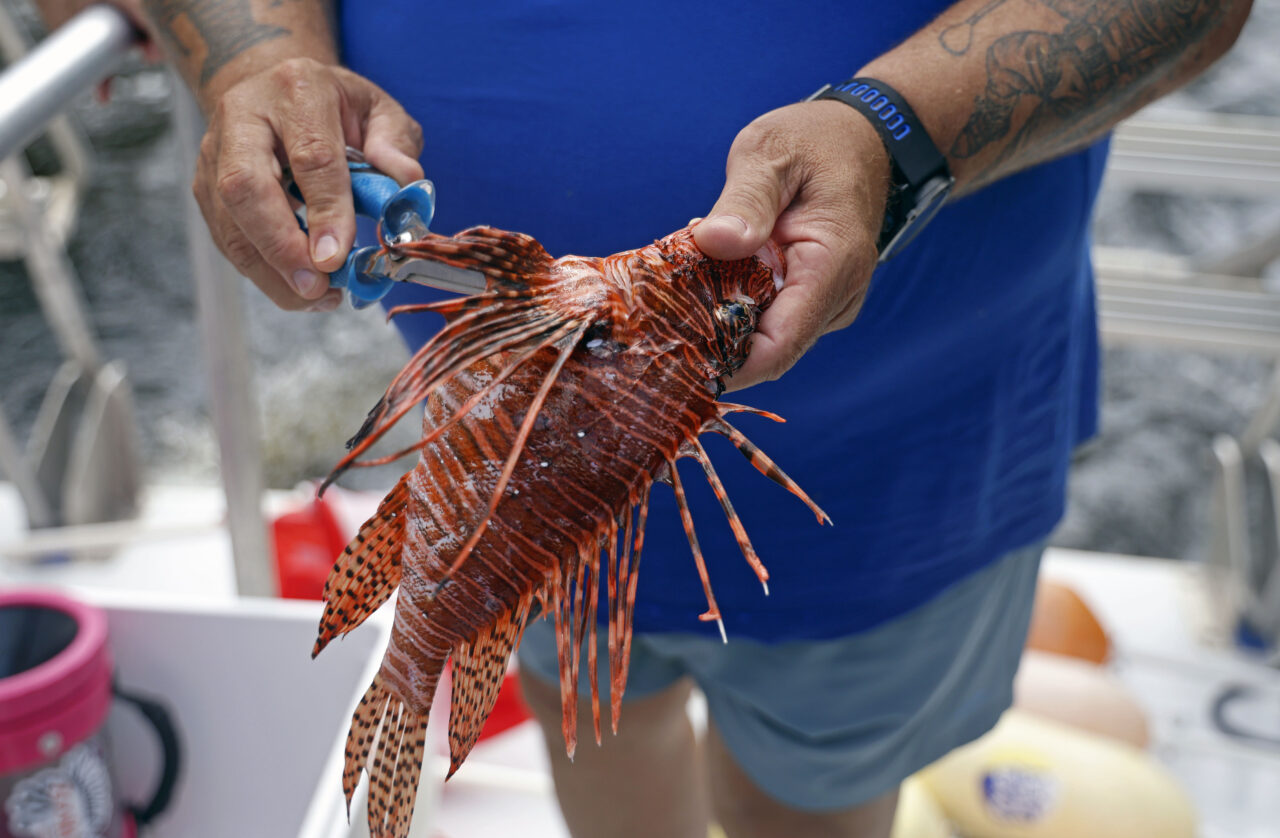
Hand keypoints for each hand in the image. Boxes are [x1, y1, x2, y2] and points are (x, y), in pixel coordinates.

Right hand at [193, 58, 423, 310]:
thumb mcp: (380, 111)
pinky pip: (227, 238)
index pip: (310, 158)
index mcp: (297, 91)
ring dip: (271, 271)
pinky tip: (299, 289)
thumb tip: (405, 189)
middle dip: (281, 246)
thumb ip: (396, 146)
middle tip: (315, 285)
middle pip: (246, 187)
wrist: (276, 89)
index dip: (325, 212)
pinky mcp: (205, 187)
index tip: (337, 257)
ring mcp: (215, 154)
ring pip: (229, 221)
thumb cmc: (336, 106)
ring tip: (315, 297)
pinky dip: (263, 272)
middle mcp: (244, 117)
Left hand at [693, 101, 890, 389]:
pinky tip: (703, 277)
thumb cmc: (816, 140)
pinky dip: (731, 304)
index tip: (675, 361)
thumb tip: (714, 241)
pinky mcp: (810, 298)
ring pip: (763, 336)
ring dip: (718, 321)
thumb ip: (745, 200)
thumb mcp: (771, 154)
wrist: (860, 138)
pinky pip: (767, 315)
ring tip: (675, 290)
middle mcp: (837, 297)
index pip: (780, 345)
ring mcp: (826, 302)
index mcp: (833, 266)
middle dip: (712, 343)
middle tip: (653, 324)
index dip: (728, 366)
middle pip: (766, 347)